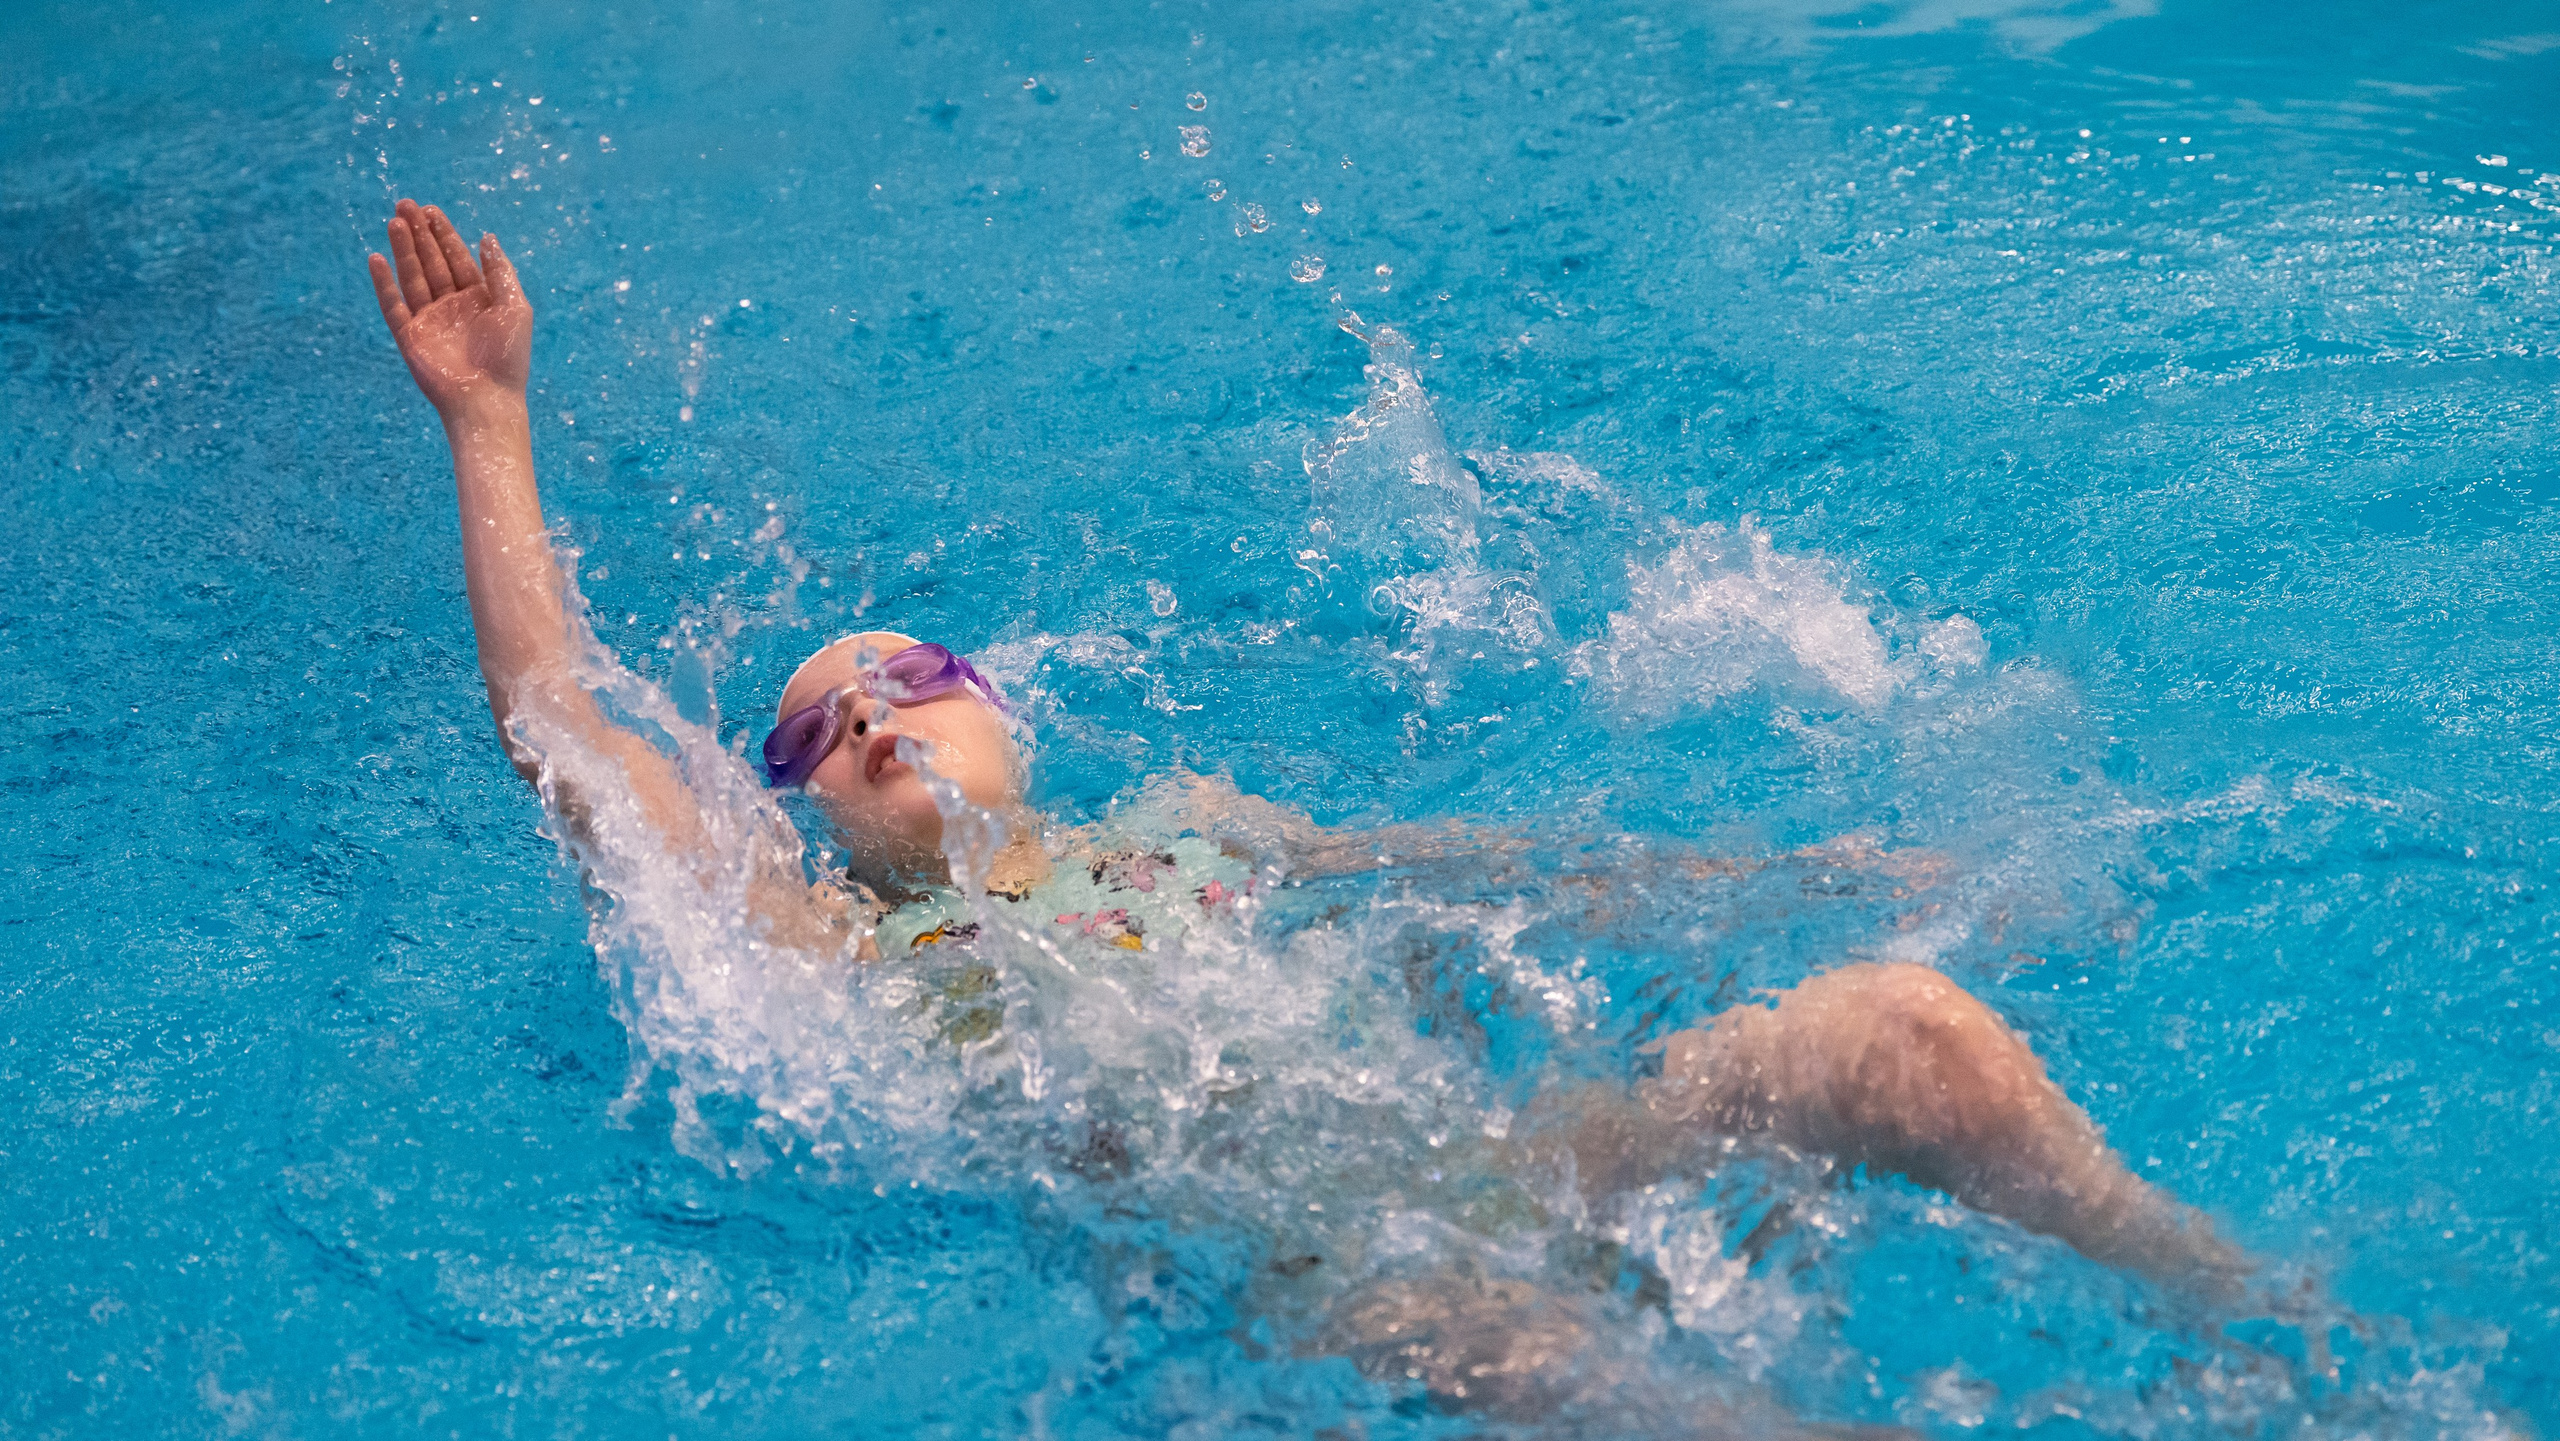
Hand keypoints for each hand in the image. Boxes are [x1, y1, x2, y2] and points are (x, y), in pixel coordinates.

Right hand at [367, 199, 531, 418]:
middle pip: (431, 262)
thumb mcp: (515, 307)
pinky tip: (376, 259)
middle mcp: (452, 307)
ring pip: (412, 277)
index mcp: (479, 299)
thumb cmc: (507, 357)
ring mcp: (429, 321)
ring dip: (402, 250)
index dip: (443, 233)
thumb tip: (486, 236)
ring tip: (394, 222)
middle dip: (419, 233)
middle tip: (404, 204)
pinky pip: (392, 306)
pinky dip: (384, 283)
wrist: (487, 399)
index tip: (429, 209)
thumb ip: (500, 271)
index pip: (457, 258)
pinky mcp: (410, 337)